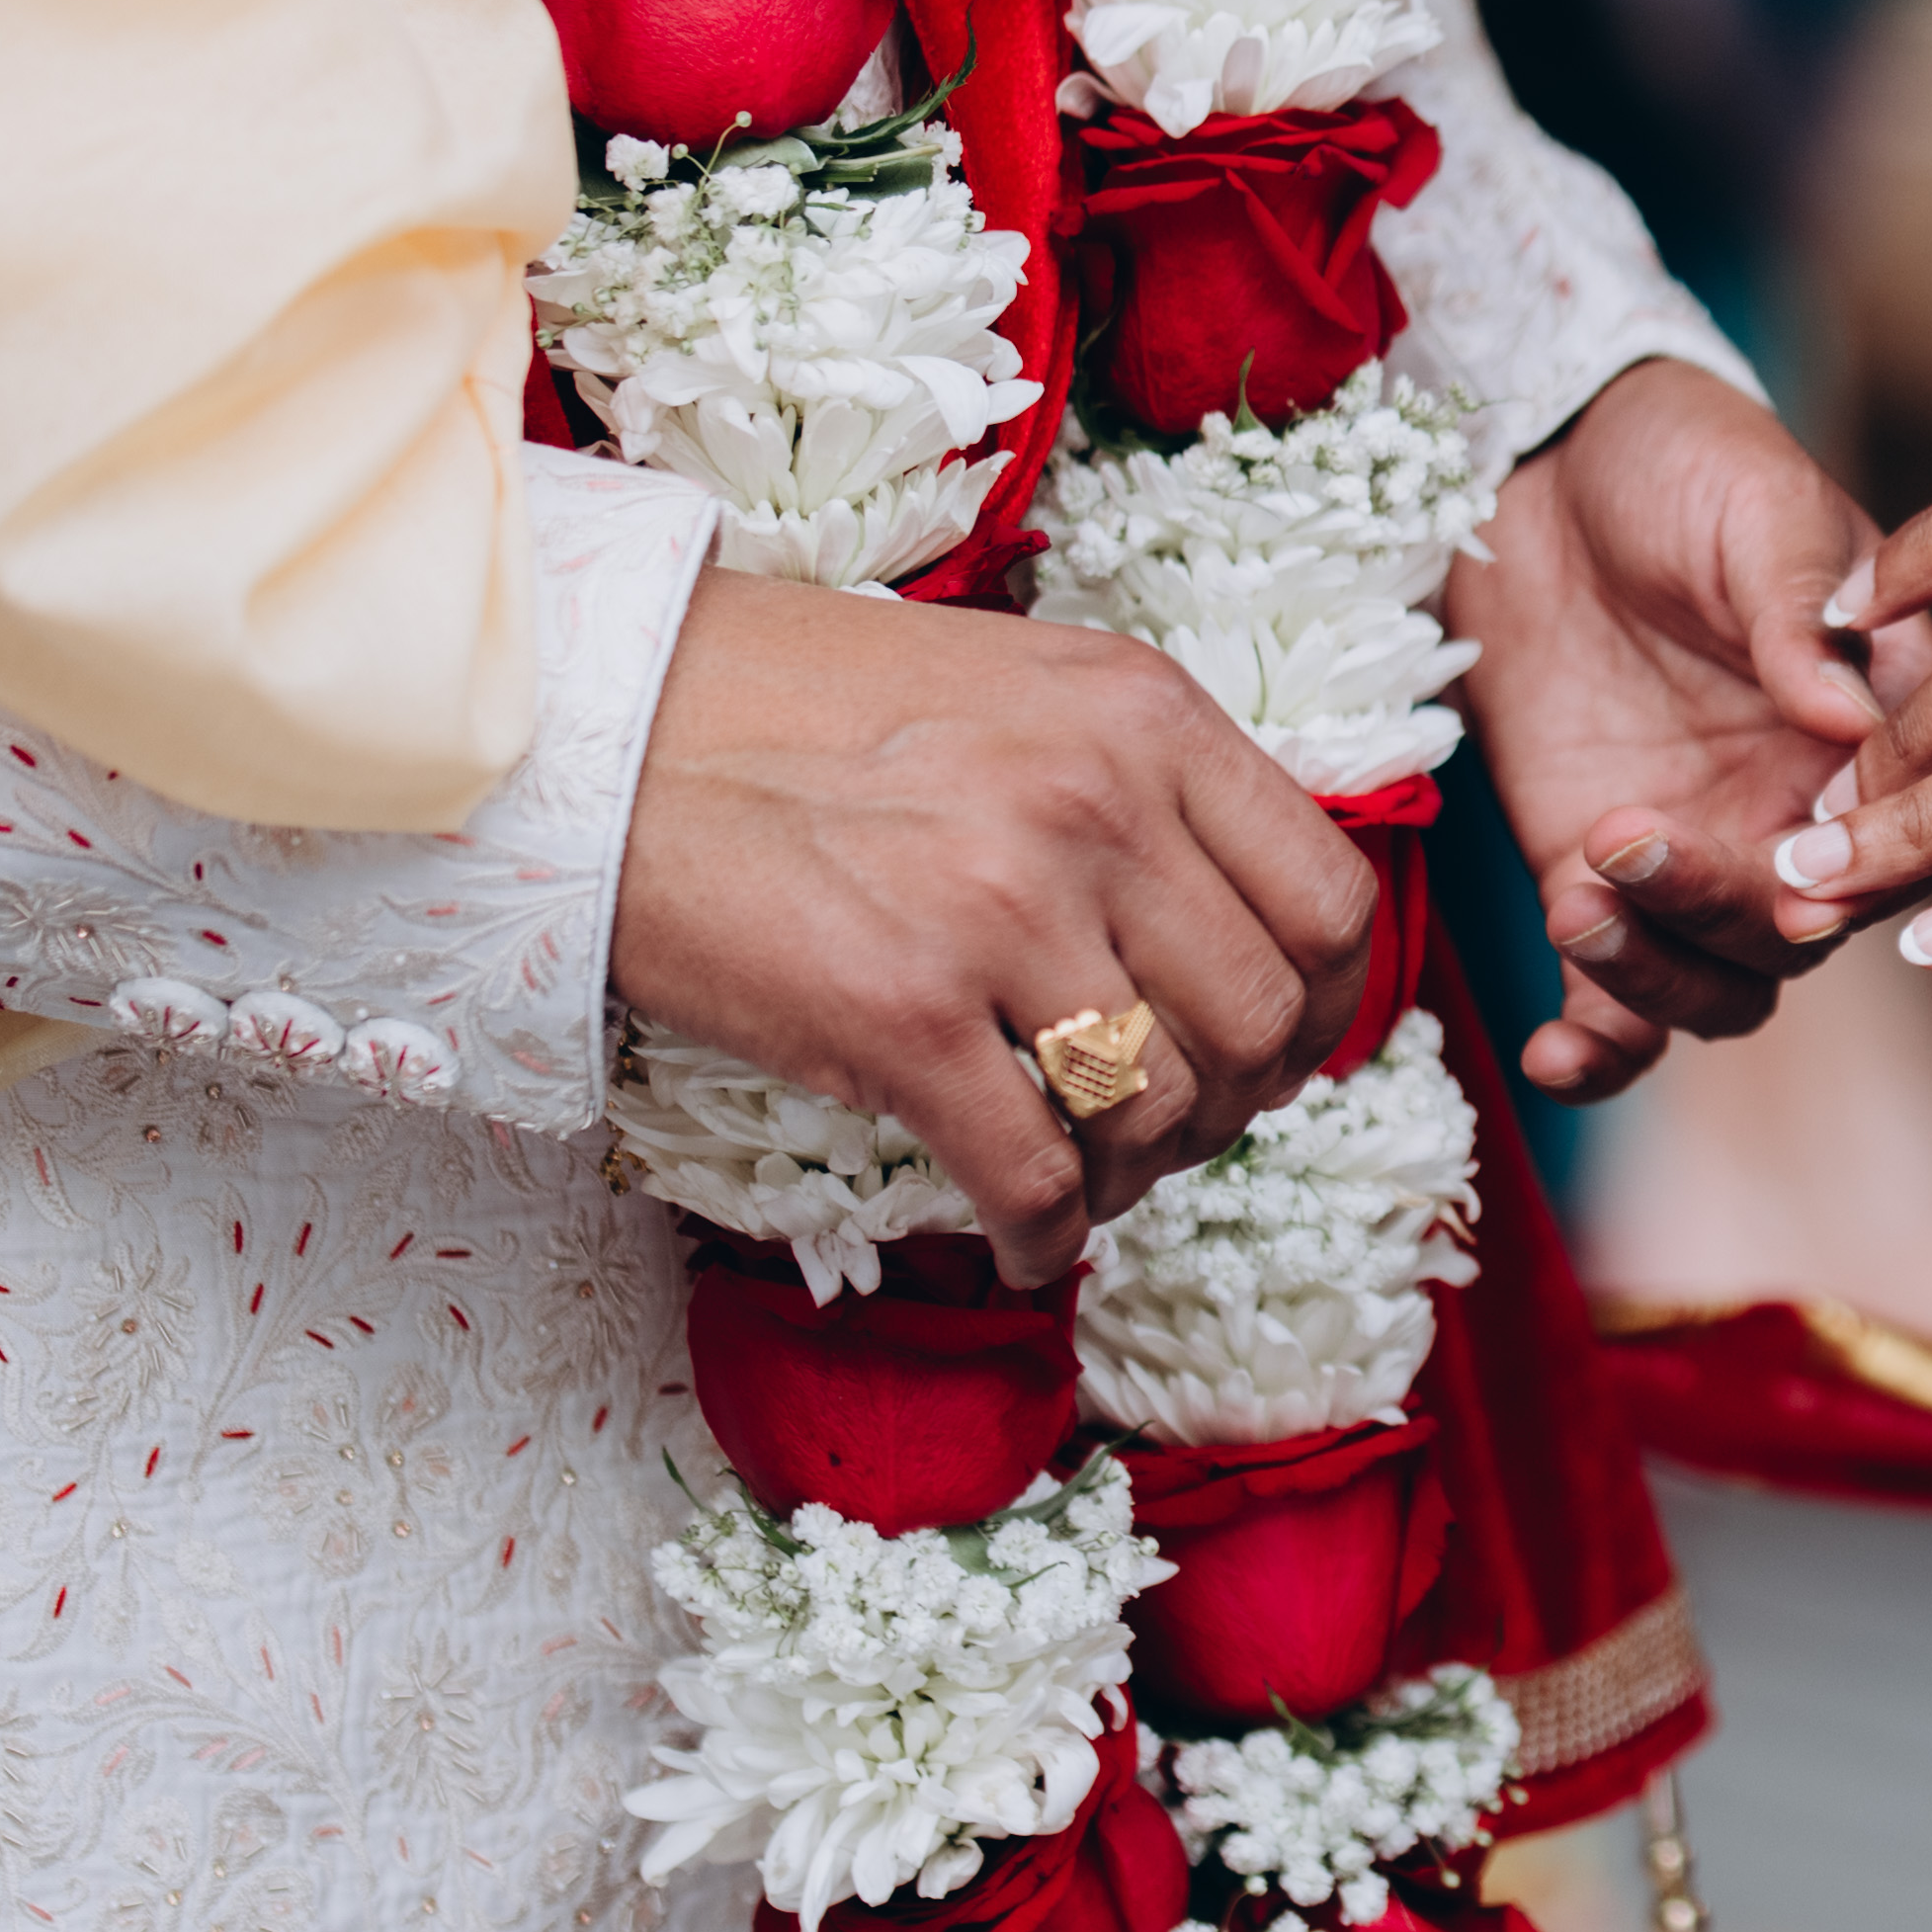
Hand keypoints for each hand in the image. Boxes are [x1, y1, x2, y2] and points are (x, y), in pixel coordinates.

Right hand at [614, 569, 1381, 1283]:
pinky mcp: (899, 1015)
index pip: (1331, 902)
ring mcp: (1001, 909)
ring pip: (1160, 1110)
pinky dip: (1046, 1237)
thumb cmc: (799, 710)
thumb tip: (1235, 928)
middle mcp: (1097, 804)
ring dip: (1137, 1176)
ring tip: (1087, 1177)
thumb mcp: (1022, 689)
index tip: (1284, 1049)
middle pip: (1262, 1023)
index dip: (1327, 1008)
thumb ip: (1141, 783)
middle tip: (1170, 1128)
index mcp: (1146, 718)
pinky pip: (1036, 1177)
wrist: (600, 720)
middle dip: (1233, 1106)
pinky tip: (1021, 1242)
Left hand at [1445, 360, 1931, 1097]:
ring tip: (1575, 900)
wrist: (1536, 462)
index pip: (1902, 835)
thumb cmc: (1678, 462)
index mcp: (1878, 729)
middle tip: (1625, 837)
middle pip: (1800, 932)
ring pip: (1719, 988)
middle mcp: (1803, 811)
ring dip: (1653, 977)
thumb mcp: (1753, 506)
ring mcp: (1705, 855)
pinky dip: (1596, 1050)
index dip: (1856, 866)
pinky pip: (1618, 1006)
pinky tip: (1552, 1053)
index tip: (1786, 850)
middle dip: (1717, 911)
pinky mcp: (1599, 878)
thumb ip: (1796, 604)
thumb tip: (1841, 712)